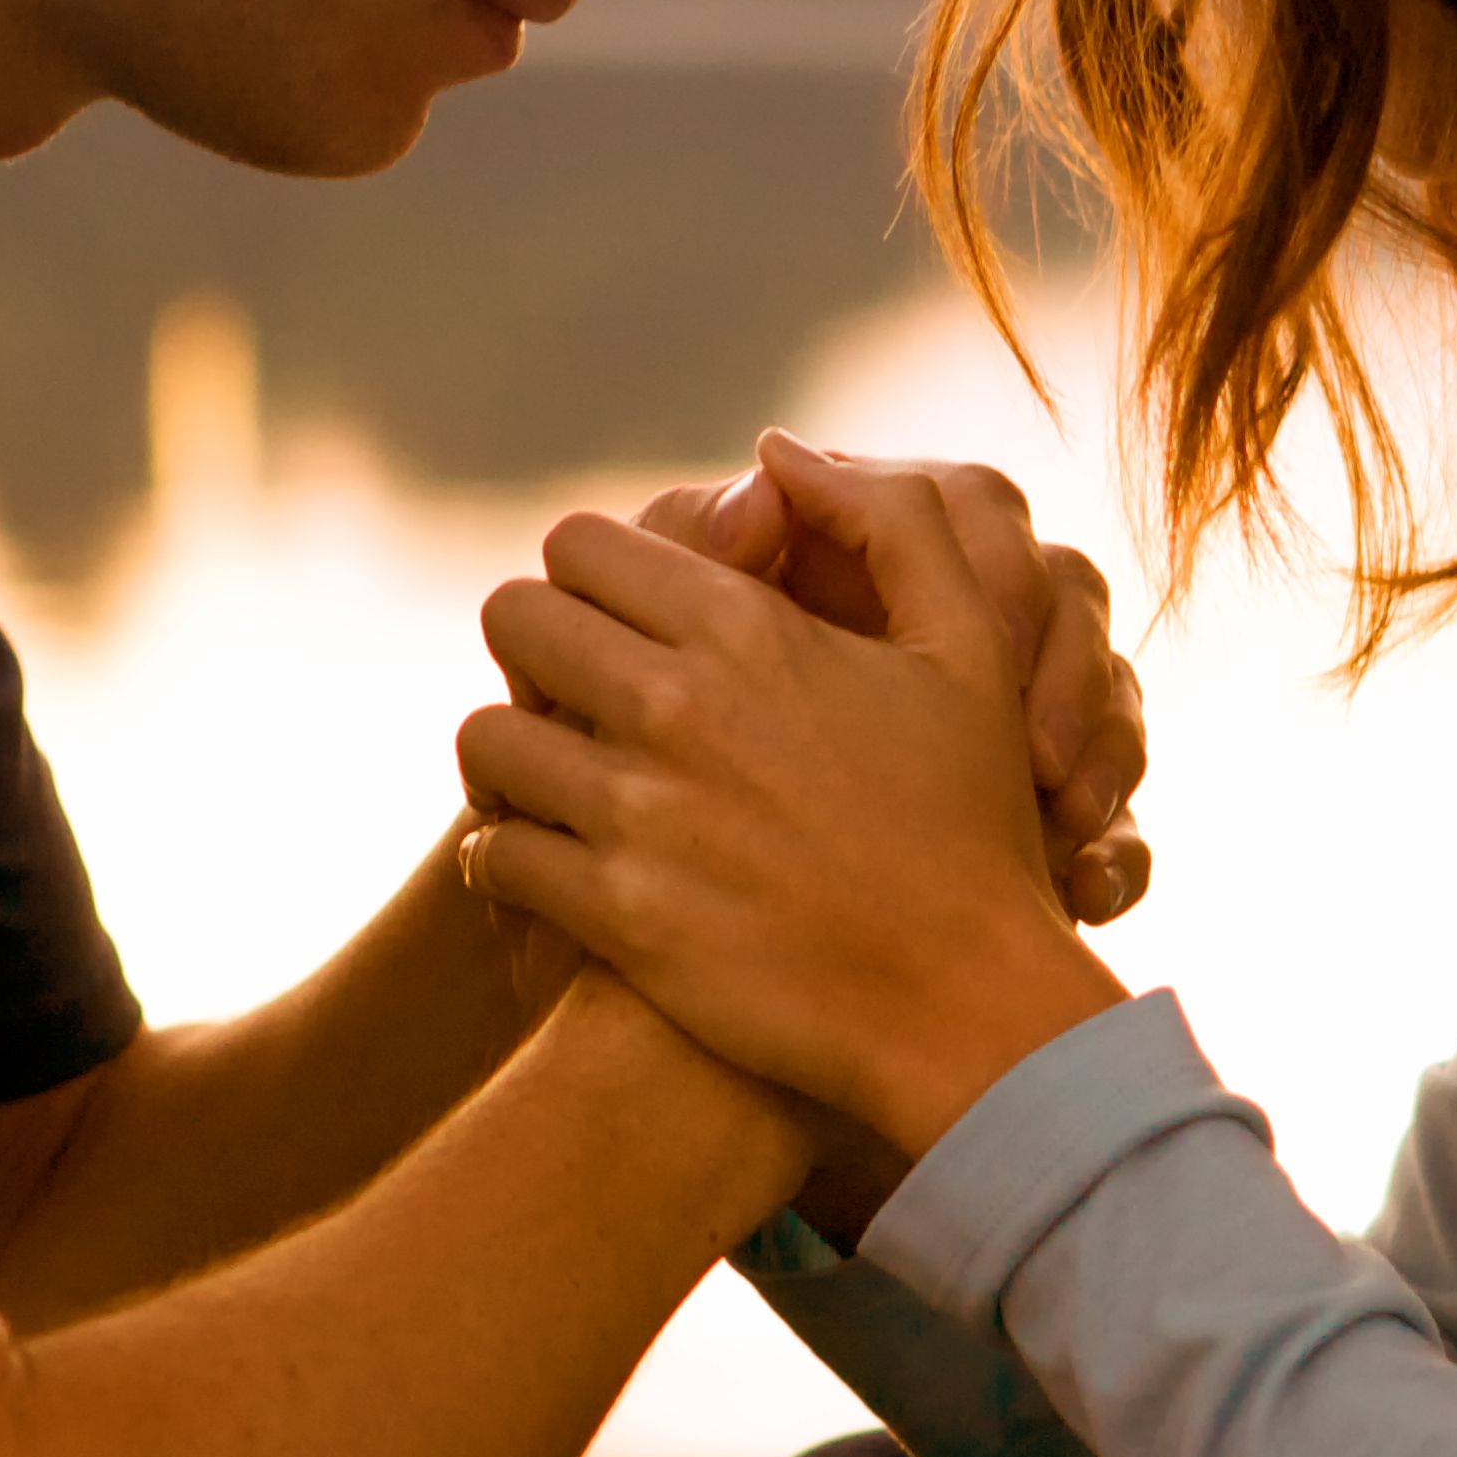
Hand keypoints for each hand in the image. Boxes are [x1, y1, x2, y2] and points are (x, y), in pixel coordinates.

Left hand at [455, 435, 1127, 1162]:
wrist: (964, 1004)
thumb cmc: (971, 822)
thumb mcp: (970, 648)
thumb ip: (892, 521)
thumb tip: (778, 452)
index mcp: (748, 627)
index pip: (582, 544)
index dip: (589, 576)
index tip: (616, 619)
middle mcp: (678, 706)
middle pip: (514, 618)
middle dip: (534, 649)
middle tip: (571, 693)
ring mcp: (640, 814)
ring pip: (485, 738)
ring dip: (506, 756)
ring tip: (545, 780)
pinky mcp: (616, 914)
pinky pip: (494, 856)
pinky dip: (502, 859)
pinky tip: (542, 866)